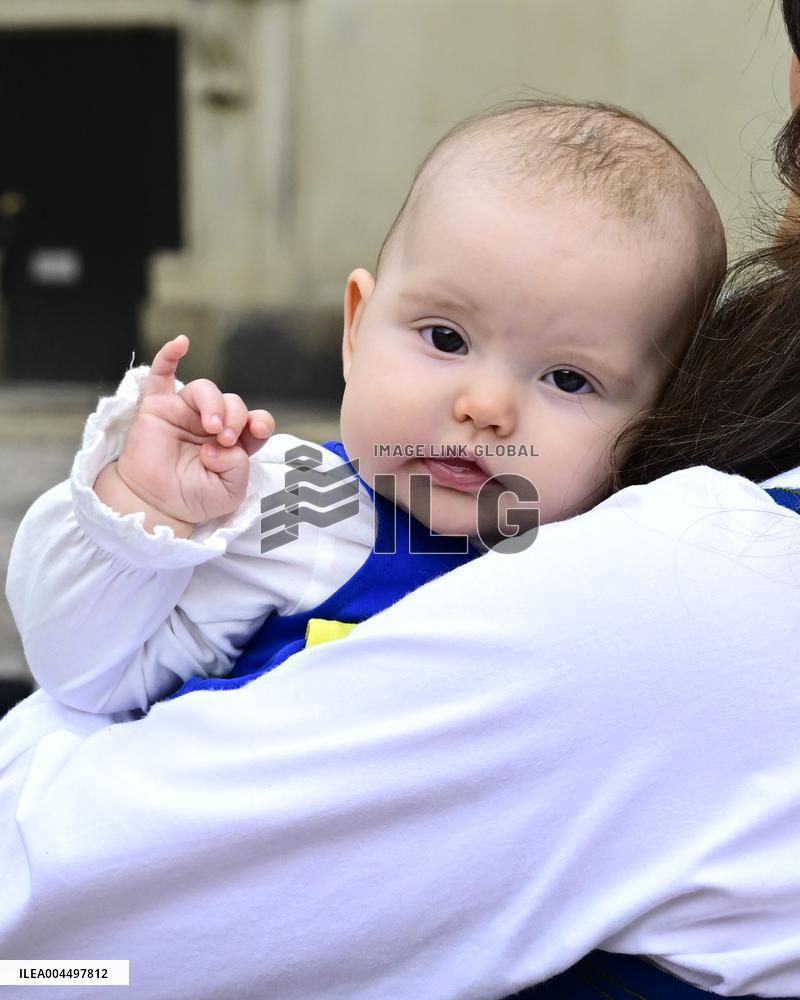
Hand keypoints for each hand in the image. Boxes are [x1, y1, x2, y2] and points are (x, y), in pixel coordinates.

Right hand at [96, 335, 274, 532]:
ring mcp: (186, 413)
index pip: (255, 422)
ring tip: (211, 427)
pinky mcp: (158, 407)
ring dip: (214, 404)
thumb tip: (218, 447)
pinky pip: (162, 375)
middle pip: (233, 403)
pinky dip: (169, 355)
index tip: (256, 430)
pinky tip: (181, 343)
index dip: (260, 421)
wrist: (154, 504)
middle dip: (235, 418)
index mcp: (234, 442)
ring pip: (206, 390)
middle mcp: (212, 423)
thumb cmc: (191, 498)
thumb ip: (237, 469)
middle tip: (224, 439)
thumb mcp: (228, 493)